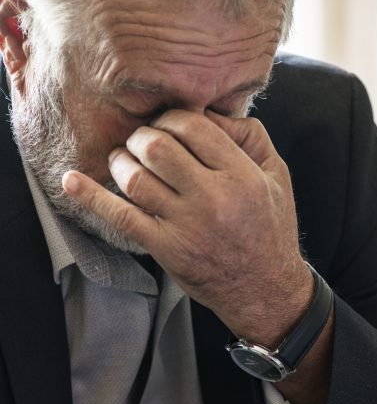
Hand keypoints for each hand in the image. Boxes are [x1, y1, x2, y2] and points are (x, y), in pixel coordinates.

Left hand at [61, 110, 312, 346]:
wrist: (266, 292)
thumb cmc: (270, 230)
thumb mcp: (277, 177)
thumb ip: (249, 136)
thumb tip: (209, 111)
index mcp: (241, 176)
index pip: (190, 125)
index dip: (171, 118)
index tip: (168, 128)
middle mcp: (213, 199)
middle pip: (157, 146)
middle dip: (142, 137)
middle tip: (143, 144)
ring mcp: (187, 227)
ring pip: (135, 178)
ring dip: (121, 163)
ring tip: (125, 163)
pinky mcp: (167, 250)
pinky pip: (121, 217)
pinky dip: (91, 197)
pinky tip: (72, 181)